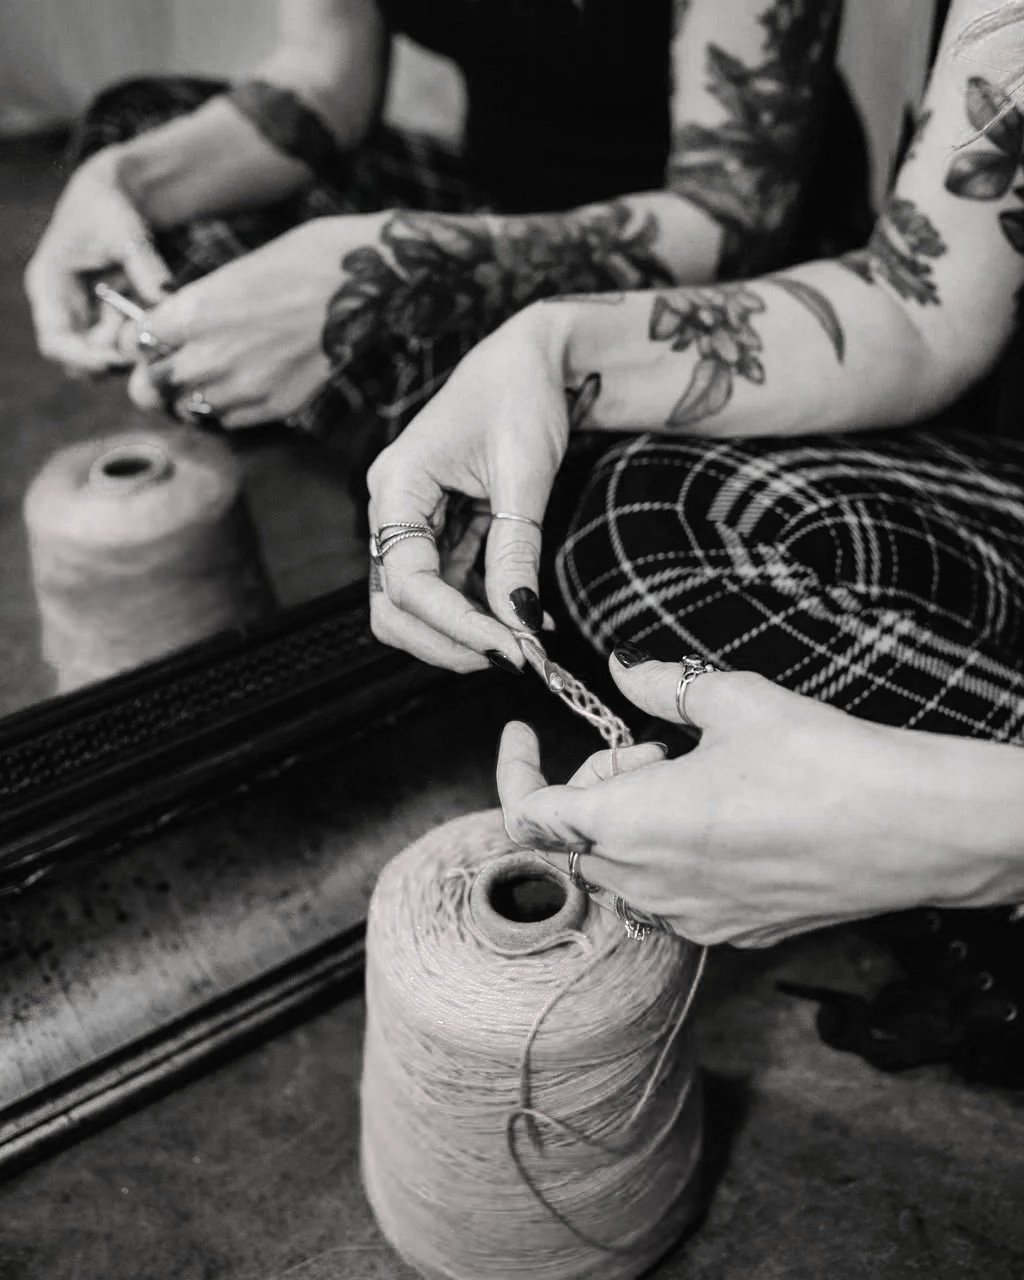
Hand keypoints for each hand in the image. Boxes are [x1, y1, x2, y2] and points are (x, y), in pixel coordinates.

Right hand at [25, 147, 172, 371]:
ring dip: (133, 354)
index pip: (56, 342)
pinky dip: (145, 343)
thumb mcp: (126, 231)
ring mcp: (89, 316)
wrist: (121, 194)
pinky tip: (166, 333)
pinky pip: (126, 344)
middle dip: (113, 362)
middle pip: (80, 361)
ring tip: (160, 338)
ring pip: (106, 356)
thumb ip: (145, 266)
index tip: (117, 361)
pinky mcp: (112, 318)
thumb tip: (166, 297)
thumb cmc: (112, 206)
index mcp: (50, 287)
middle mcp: (65, 309)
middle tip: (149, 354)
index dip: (83, 359)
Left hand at [124, 215, 385, 427]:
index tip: (149, 339)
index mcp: (190, 313)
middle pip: (150, 389)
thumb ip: (194, 309)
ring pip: (189, 410)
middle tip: (167, 371)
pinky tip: (241, 387)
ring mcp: (243, 386)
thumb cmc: (299, 260)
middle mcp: (209, 356)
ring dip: (190, 397)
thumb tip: (170, 328)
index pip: (134, 344)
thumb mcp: (231, 273)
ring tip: (207, 380)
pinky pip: (231, 421)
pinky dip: (228, 409)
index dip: (138, 343)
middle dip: (154, 379)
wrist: (362, 283)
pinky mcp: (275, 405)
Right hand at [367, 306, 568, 672]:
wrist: (534, 357)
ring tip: (527, 642)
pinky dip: (480, 612)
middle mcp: (392, 507)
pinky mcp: (439, 530)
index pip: (407, 582)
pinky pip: (447, 588)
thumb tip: (519, 621)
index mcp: (397, 484)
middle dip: (448, 642)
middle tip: (513, 658)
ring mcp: (412, 521)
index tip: (512, 651)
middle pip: (394, 607)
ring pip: (417, 607)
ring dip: (465, 634)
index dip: (455, 626)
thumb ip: (514, 549)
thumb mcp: (524, 472)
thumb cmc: (522, 392)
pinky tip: (523, 617)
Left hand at [497, 652, 978, 947]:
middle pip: (575, 838)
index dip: (514, 770)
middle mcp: (647, 882)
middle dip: (594, 785)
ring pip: (620, 869)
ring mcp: (689, 916)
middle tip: (653, 747)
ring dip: (630, 822)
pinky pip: (669, 894)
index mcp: (628, 823)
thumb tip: (624, 668)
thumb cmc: (817, 761)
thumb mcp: (730, 700)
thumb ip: (660, 685)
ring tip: (694, 779)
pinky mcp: (730, 931)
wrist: (907, 829)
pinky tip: (724, 819)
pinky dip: (669, 855)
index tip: (522, 734)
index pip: (528, 814)